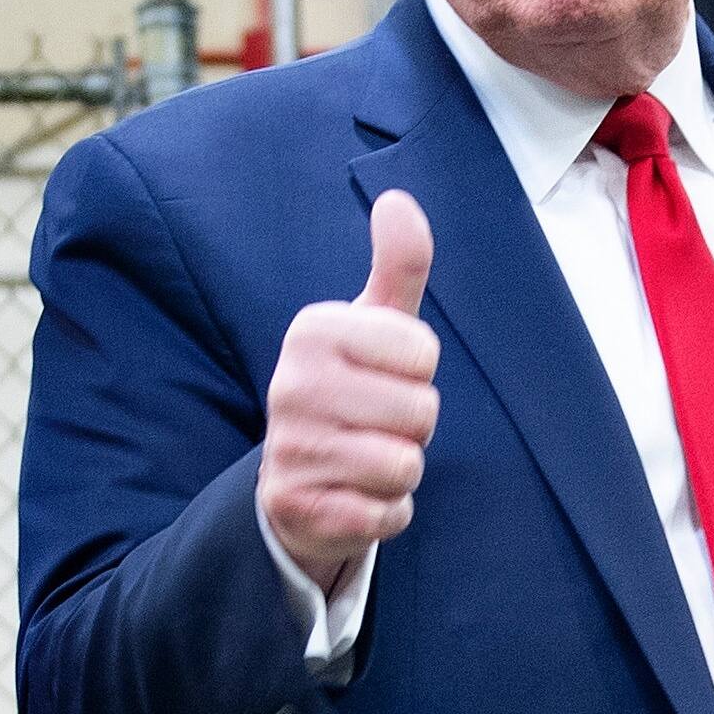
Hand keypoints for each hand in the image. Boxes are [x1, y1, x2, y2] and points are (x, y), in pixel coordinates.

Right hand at [258, 189, 439, 596]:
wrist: (296, 480)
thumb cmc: (350, 389)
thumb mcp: (374, 326)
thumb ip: (398, 267)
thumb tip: (399, 198)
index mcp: (313, 330)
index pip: (423, 352)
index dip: (418, 373)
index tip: (382, 377)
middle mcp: (291, 384)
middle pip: (421, 411)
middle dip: (414, 428)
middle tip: (376, 425)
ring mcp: (290, 448)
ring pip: (405, 465)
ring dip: (400, 472)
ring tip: (365, 459)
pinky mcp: (298, 507)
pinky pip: (387, 514)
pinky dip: (385, 513)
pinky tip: (355, 497)